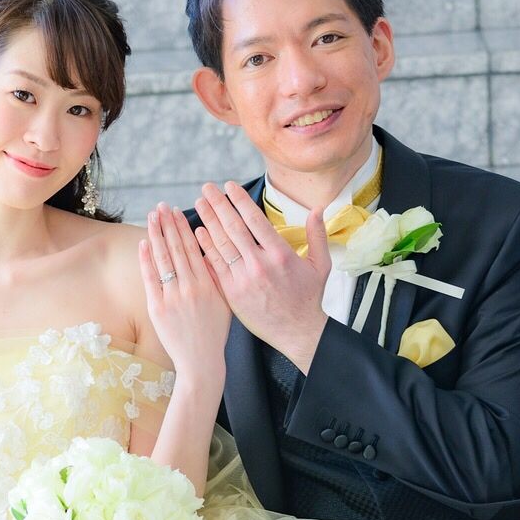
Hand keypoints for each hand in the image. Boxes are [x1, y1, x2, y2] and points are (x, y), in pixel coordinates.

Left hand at [138, 202, 229, 386]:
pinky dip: (146, 260)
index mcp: (209, 284)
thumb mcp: (224, 303)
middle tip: (161, 206)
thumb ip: (216, 278)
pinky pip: (150, 279)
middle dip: (168, 224)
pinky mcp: (158, 309)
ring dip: (156, 235)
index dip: (183, 228)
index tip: (177, 211)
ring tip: (151, 217)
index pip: (193, 248)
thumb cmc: (214, 334)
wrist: (201, 362)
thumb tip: (206, 253)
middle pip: (176, 249)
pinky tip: (144, 243)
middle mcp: (191, 288)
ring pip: (163, 259)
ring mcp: (173, 298)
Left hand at [193, 181, 330, 369]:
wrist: (298, 333)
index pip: (255, 219)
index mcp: (280, 254)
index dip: (239, 200)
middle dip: (218, 205)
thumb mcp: (321, 265)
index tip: (229, 186)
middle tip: (206, 188)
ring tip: (199, 204)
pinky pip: (216, 266)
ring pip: (221, 244)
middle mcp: (260, 265)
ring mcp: (244, 280)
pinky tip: (198, 233)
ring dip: (208, 221)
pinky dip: (206, 248)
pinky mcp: (232, 294)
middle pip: (233, 227)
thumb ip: (317, 235)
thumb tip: (318, 209)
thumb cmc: (309, 299)